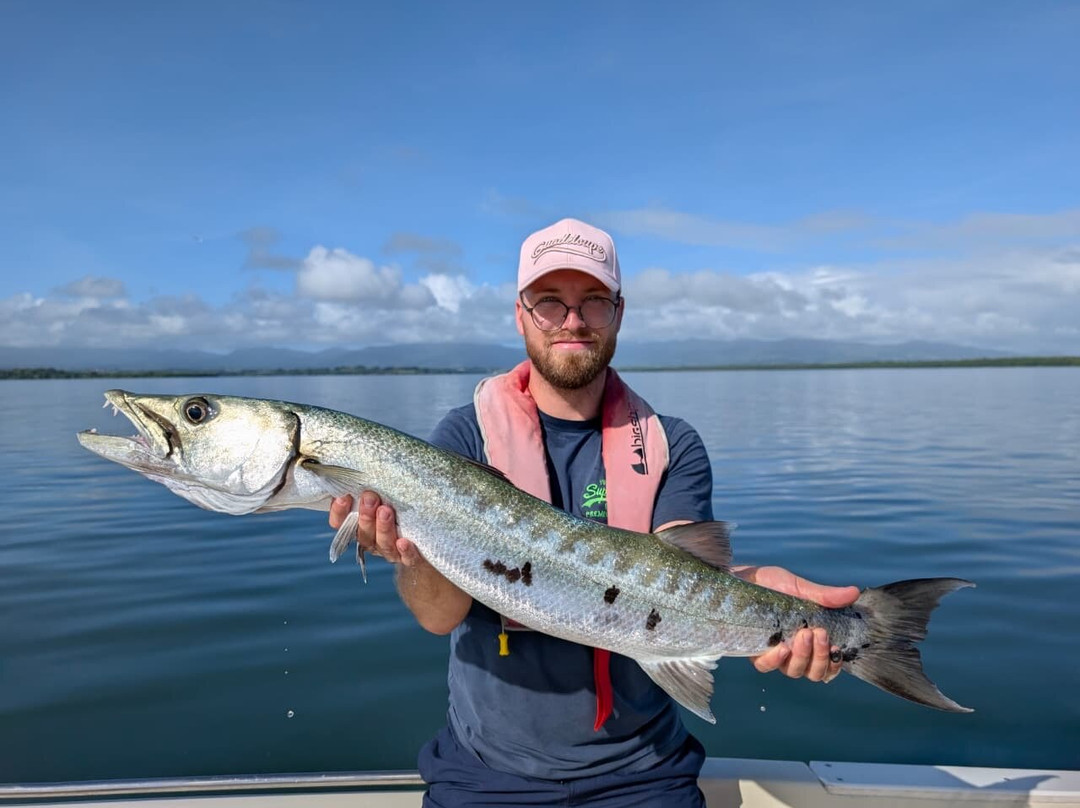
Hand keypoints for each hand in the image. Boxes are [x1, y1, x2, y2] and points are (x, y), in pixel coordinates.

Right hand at [329, 491, 423, 566]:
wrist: (429, 534)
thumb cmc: (400, 506)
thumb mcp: (384, 494)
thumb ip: (372, 485)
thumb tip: (360, 461)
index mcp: (360, 526)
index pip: (341, 523)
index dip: (339, 512)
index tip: (343, 496)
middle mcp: (373, 541)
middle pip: (363, 534)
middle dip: (365, 516)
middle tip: (370, 498)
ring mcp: (392, 551)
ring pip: (383, 544)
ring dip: (383, 528)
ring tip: (386, 511)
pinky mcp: (412, 558)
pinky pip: (408, 558)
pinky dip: (405, 551)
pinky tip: (404, 542)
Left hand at [736, 565, 859, 682]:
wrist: (739, 578)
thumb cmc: (770, 584)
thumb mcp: (798, 587)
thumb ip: (824, 595)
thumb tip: (854, 592)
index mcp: (808, 639)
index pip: (827, 665)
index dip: (834, 664)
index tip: (837, 648)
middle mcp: (793, 650)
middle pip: (813, 672)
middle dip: (820, 657)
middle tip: (819, 633)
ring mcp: (773, 652)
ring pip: (793, 671)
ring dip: (803, 656)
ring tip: (803, 634)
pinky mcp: (753, 651)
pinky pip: (766, 666)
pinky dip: (776, 660)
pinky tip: (781, 648)